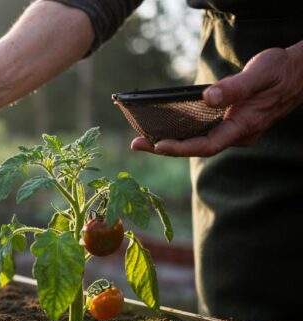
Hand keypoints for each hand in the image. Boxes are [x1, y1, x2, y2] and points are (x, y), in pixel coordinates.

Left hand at [131, 42, 302, 156]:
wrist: (299, 74)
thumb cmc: (281, 71)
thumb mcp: (259, 74)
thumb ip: (235, 87)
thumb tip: (208, 98)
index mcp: (243, 126)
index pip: (206, 145)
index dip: (180, 148)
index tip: (157, 145)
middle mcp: (237, 134)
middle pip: (196, 148)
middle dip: (165, 148)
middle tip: (135, 145)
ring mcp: (235, 131)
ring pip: (198, 142)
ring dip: (171, 143)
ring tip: (142, 140)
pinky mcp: (231, 125)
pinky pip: (203, 134)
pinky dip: (183, 133)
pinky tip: (165, 129)